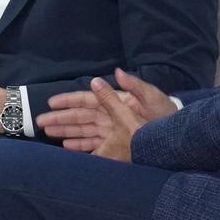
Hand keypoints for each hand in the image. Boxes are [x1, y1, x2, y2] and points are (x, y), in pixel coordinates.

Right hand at [37, 69, 177, 155]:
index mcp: (116, 102)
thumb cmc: (166, 115)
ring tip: (48, 133)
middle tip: (40, 121)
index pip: (86, 100)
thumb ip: (134, 86)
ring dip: (65, 131)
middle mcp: (110, 116)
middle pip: (80, 117)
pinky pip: (93, 145)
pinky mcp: (115, 145)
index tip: (51, 102)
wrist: (178, 137)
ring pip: (82, 130)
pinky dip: (79, 146)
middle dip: (60, 118)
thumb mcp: (152, 98)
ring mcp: (111, 131)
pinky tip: (66, 147)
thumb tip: (114, 72)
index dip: (68, 101)